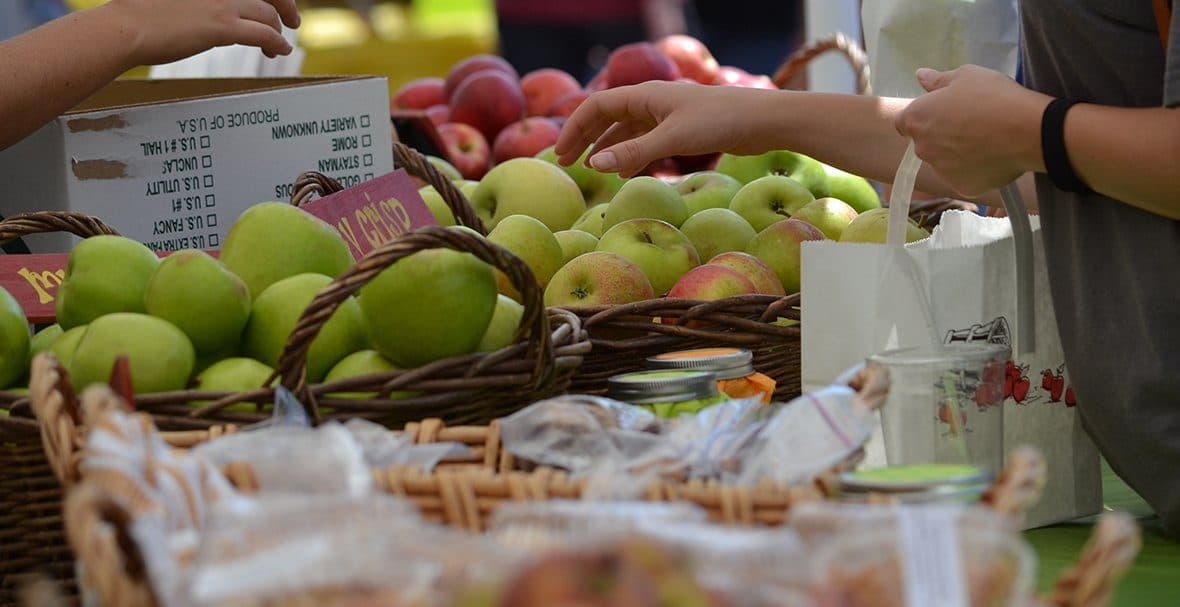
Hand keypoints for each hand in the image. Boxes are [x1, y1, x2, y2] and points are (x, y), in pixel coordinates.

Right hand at [100, 0, 300, 65]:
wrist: (125, 27)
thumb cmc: (142, 12)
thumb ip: (205, 0)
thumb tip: (221, 9)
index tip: (276, 3)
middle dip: (285, 5)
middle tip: (292, 21)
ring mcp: (223, 1)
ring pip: (269, 14)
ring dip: (278, 31)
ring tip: (277, 45)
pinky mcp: (222, 26)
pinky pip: (265, 34)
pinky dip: (278, 43)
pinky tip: (279, 51)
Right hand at [555, 81, 779, 176]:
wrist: (763, 120)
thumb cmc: (720, 123)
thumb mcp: (673, 139)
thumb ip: (634, 152)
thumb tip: (594, 166)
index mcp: (646, 95)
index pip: (597, 106)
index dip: (575, 128)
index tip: (561, 155)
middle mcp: (653, 101)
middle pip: (607, 116)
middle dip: (585, 138)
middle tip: (566, 163)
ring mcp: (667, 115)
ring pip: (626, 129)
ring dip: (607, 148)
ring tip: (591, 170)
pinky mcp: (683, 129)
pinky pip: (645, 140)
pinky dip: (630, 154)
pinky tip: (626, 172)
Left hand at [895, 65, 1049, 197]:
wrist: (1026, 130)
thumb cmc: (993, 96)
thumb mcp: (966, 76)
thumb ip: (938, 80)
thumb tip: (919, 75)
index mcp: (916, 118)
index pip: (904, 122)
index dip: (922, 117)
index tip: (941, 113)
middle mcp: (922, 148)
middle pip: (925, 142)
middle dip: (941, 135)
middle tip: (970, 124)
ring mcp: (941, 170)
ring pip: (944, 162)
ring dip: (956, 154)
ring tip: (985, 140)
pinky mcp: (961, 186)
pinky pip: (963, 177)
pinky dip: (974, 170)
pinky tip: (993, 157)